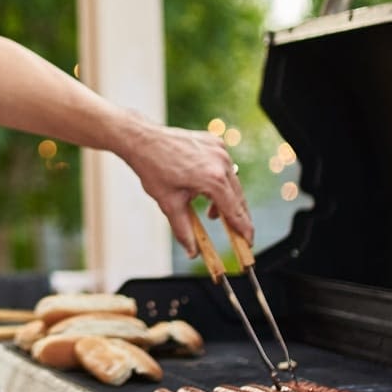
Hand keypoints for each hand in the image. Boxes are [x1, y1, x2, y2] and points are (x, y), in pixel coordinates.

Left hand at [118, 121, 252, 255]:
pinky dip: (220, 180)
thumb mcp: (169, 203)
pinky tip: (205, 189)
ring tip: (212, 214)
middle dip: (237, 216)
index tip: (249, 242)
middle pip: (238, 196)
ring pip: (232, 181)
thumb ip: (183, 230)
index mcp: (213, 179)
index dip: (243, 228)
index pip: (234, 210)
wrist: (142, 140)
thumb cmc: (153, 169)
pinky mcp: (214, 142)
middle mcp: (221, 162)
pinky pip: (224, 166)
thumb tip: (192, 252)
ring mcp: (219, 149)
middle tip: (237, 234)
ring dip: (226, 199)